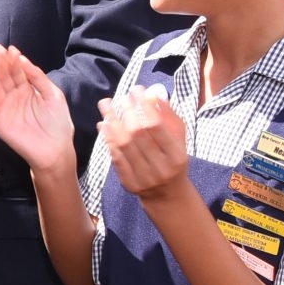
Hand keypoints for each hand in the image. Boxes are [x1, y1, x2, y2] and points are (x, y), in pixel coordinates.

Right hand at [0, 46, 75, 173]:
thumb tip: (23, 59)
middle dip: (0, 64)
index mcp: (27, 90)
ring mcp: (6, 109)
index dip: (13, 60)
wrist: (56, 150)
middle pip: (4, 78)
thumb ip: (38, 77)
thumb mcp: (53, 95)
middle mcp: (14, 97)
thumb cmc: (58, 124)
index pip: (17, 72)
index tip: (10, 49)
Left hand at [97, 84, 190, 200]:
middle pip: (137, 134)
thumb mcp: (179, 139)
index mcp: (176, 156)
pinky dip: (108, 139)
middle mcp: (160, 168)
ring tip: (105, 105)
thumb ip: (168, 117)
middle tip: (119, 97)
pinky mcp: (129, 184)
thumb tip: (153, 94)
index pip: (157, 127)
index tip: (136, 90)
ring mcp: (143, 177)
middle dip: (126, 112)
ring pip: (123, 145)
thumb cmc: (174, 159)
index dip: (144, 106)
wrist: (168, 194)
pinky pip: (115, 157)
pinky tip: (104, 125)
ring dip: (112, 122)